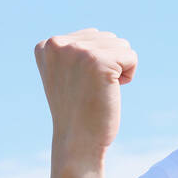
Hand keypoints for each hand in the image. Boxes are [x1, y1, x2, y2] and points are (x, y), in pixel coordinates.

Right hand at [33, 28, 137, 162]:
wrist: (77, 143)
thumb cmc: (77, 112)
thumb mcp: (66, 75)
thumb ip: (74, 52)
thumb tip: (98, 35)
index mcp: (46, 46)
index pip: (91, 37)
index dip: (95, 64)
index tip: (79, 86)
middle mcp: (57, 44)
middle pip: (107, 38)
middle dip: (109, 64)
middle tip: (91, 91)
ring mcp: (77, 51)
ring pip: (121, 45)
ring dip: (119, 70)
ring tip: (99, 91)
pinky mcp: (99, 61)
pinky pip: (131, 57)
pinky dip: (129, 76)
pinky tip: (111, 92)